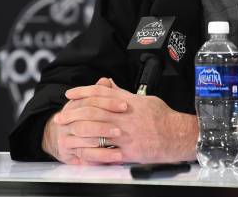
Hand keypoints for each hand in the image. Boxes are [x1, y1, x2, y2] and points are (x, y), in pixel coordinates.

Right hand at [41, 77, 126, 164]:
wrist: (62, 139)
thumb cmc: (81, 120)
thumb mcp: (88, 105)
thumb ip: (99, 93)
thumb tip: (106, 81)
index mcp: (74, 105)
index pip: (91, 100)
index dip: (108, 102)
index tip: (124, 105)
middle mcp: (67, 120)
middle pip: (86, 117)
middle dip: (104, 122)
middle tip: (121, 127)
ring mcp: (66, 136)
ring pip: (83, 135)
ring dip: (102, 138)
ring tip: (119, 140)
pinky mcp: (69, 153)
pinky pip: (86, 154)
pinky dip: (101, 155)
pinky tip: (115, 155)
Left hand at [55, 79, 197, 164]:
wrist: (177, 135)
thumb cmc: (162, 117)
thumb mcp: (143, 99)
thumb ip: (122, 93)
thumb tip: (108, 84)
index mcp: (128, 102)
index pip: (101, 93)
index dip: (83, 92)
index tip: (69, 94)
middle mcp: (125, 117)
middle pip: (94, 111)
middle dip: (74, 113)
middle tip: (60, 116)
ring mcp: (126, 135)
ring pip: (97, 131)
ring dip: (78, 132)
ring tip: (65, 134)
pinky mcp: (129, 152)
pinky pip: (107, 152)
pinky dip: (93, 152)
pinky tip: (80, 152)